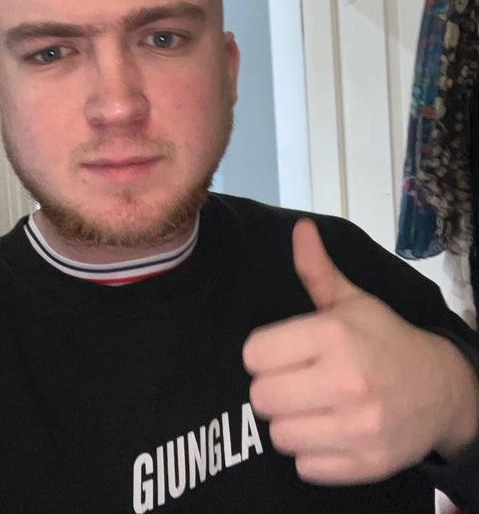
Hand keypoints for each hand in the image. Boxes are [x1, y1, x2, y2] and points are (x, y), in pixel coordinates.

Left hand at [242, 218, 478, 484]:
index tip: (282, 354)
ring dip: (290, 423)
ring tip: (312, 407)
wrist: (441, 389)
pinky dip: (311, 453)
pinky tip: (329, 430)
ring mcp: (358, 427)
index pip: (254, 354)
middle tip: (295, 382)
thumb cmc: (385, 340)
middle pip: (261, 398)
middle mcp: (346, 381)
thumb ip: (317, 270)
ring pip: (279, 436)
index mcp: (334, 335)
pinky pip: (305, 467)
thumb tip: (299, 228)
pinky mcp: (366, 463)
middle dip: (273, 389)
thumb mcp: (353, 301)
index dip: (263, 354)